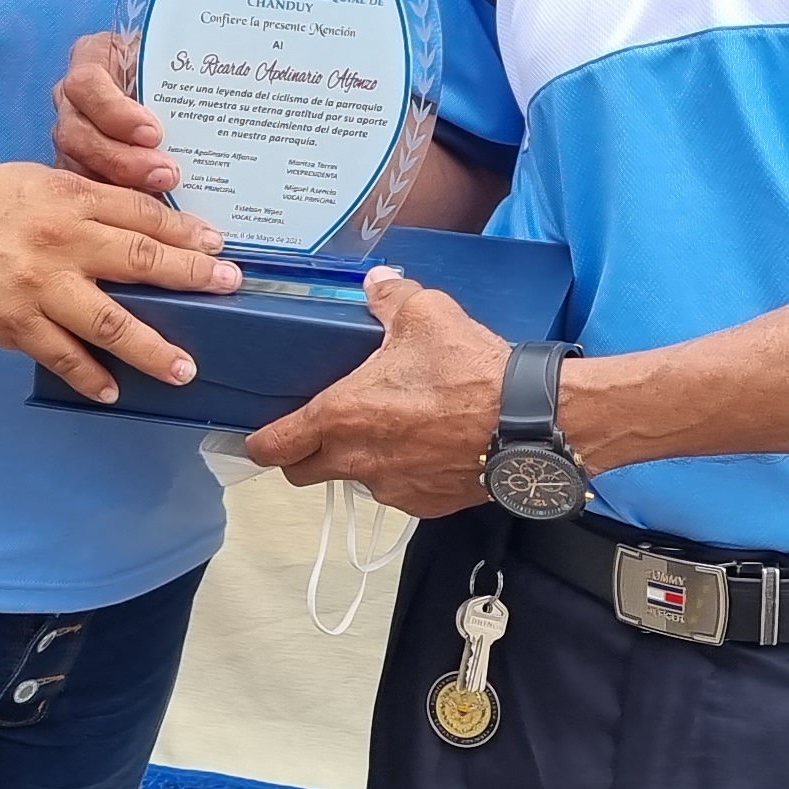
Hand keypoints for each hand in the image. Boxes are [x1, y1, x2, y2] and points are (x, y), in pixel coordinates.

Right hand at [0, 159, 239, 405]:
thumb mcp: (44, 182)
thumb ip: (93, 201)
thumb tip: (152, 222)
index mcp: (72, 199)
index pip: (140, 215)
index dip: (185, 231)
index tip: (219, 247)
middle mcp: (62, 241)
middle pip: (139, 261)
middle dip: (190, 277)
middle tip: (229, 289)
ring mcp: (40, 287)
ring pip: (109, 322)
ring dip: (152, 349)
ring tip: (184, 369)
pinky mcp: (15, 323)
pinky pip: (62, 355)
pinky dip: (90, 376)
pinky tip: (114, 390)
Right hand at [50, 28, 180, 198]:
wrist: (180, 87)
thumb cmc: (177, 69)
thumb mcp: (178, 59)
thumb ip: (183, 74)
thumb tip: (218, 95)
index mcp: (92, 58)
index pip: (85, 84)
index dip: (114, 112)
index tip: (153, 132)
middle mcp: (74, 100)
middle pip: (75, 133)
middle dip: (121, 159)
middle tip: (166, 174)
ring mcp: (74, 136)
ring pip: (76, 168)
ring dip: (120, 186)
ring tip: (163, 197)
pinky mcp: (80, 169)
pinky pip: (87, 192)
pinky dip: (116, 205)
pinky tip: (150, 215)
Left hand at [244, 271, 511, 516]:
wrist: (529, 423)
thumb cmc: (471, 371)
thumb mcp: (426, 314)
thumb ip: (390, 298)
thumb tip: (379, 283)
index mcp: (341, 416)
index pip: (274, 445)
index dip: (260, 442)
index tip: (259, 437)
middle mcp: (358, 460)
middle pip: (302, 473)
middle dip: (302, 456)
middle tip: (318, 431)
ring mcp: (391, 488)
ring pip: (355, 480)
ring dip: (360, 461)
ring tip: (392, 429)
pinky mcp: (424, 505)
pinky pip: (398, 491)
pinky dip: (402, 473)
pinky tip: (427, 446)